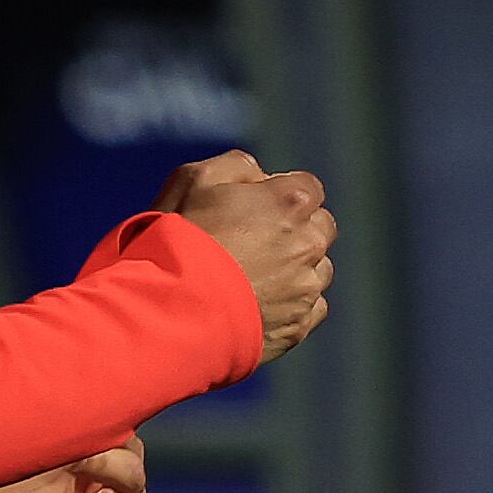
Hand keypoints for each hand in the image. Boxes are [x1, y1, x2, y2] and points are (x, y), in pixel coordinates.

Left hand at [0, 442, 152, 492]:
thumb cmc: (0, 469)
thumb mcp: (26, 444)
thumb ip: (57, 430)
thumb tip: (78, 406)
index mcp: (96, 461)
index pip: (130, 453)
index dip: (118, 450)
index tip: (88, 447)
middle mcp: (104, 492)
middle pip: (137, 485)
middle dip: (125, 479)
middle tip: (95, 475)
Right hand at [160, 151, 336, 358]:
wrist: (172, 307)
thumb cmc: (180, 239)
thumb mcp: (195, 178)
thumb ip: (237, 166)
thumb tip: (257, 174)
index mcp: (290, 202)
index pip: (307, 187)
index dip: (279, 194)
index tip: (253, 207)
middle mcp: (309, 244)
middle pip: (320, 227)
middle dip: (297, 229)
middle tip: (254, 241)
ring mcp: (306, 289)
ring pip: (318, 270)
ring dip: (297, 268)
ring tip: (253, 277)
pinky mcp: (298, 326)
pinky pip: (310, 309)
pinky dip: (292, 305)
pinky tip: (259, 304)